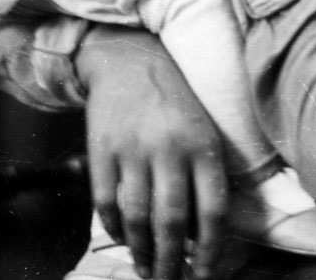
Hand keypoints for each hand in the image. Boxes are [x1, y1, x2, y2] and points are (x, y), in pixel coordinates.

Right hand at [76, 26, 227, 279]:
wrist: (129, 57)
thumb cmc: (173, 99)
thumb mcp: (202, 127)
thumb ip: (204, 174)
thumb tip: (200, 234)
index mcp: (202, 143)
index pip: (213, 210)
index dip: (211, 252)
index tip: (206, 275)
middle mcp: (169, 147)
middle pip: (172, 222)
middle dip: (172, 264)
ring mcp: (133, 148)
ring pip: (137, 218)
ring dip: (143, 253)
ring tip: (148, 271)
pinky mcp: (102, 150)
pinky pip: (106, 203)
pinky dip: (114, 230)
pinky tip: (124, 239)